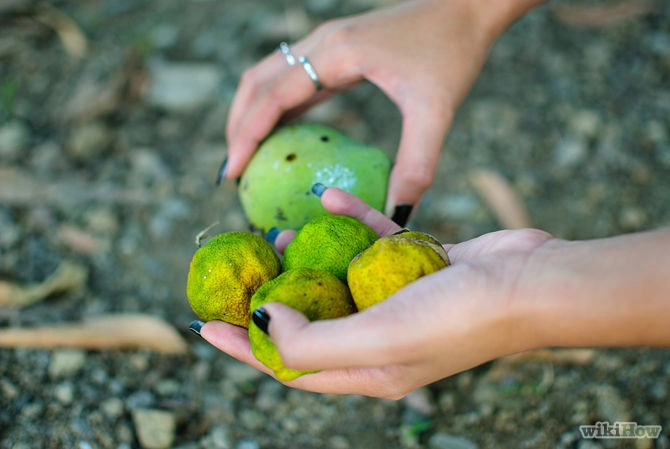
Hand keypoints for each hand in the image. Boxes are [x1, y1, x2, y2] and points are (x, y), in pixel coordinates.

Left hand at [199, 186, 554, 397]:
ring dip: (306, 257)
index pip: (291, 366)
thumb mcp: (380, 340)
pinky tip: (329, 202)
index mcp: (368, 369)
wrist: (531, 282)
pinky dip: (351, 223)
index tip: (204, 324)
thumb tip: (266, 322)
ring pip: (337, 279)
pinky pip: (372, 243)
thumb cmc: (458, 318)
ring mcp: (398, 299)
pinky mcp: (416, 264)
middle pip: (308, 321)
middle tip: (239, 270)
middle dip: (272, 298)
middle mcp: (380, 338)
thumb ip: (315, 342)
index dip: (245, 348)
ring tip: (277, 234)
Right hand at [224, 0, 545, 221]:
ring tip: (247, 155)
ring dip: (252, 113)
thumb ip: (416, 163)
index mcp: (334, 52)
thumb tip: (399, 213)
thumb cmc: (453, 51)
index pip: (272, 96)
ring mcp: (327, 42)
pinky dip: (278, 106)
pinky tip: (285, 133)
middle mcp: (321, 42)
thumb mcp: (436, 110)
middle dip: (238, 126)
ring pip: (270, 76)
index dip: (246, 135)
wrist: (467, 6)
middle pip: (257, 82)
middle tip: (233, 172)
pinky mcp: (339, 48)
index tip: (231, 173)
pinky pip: (295, 77)